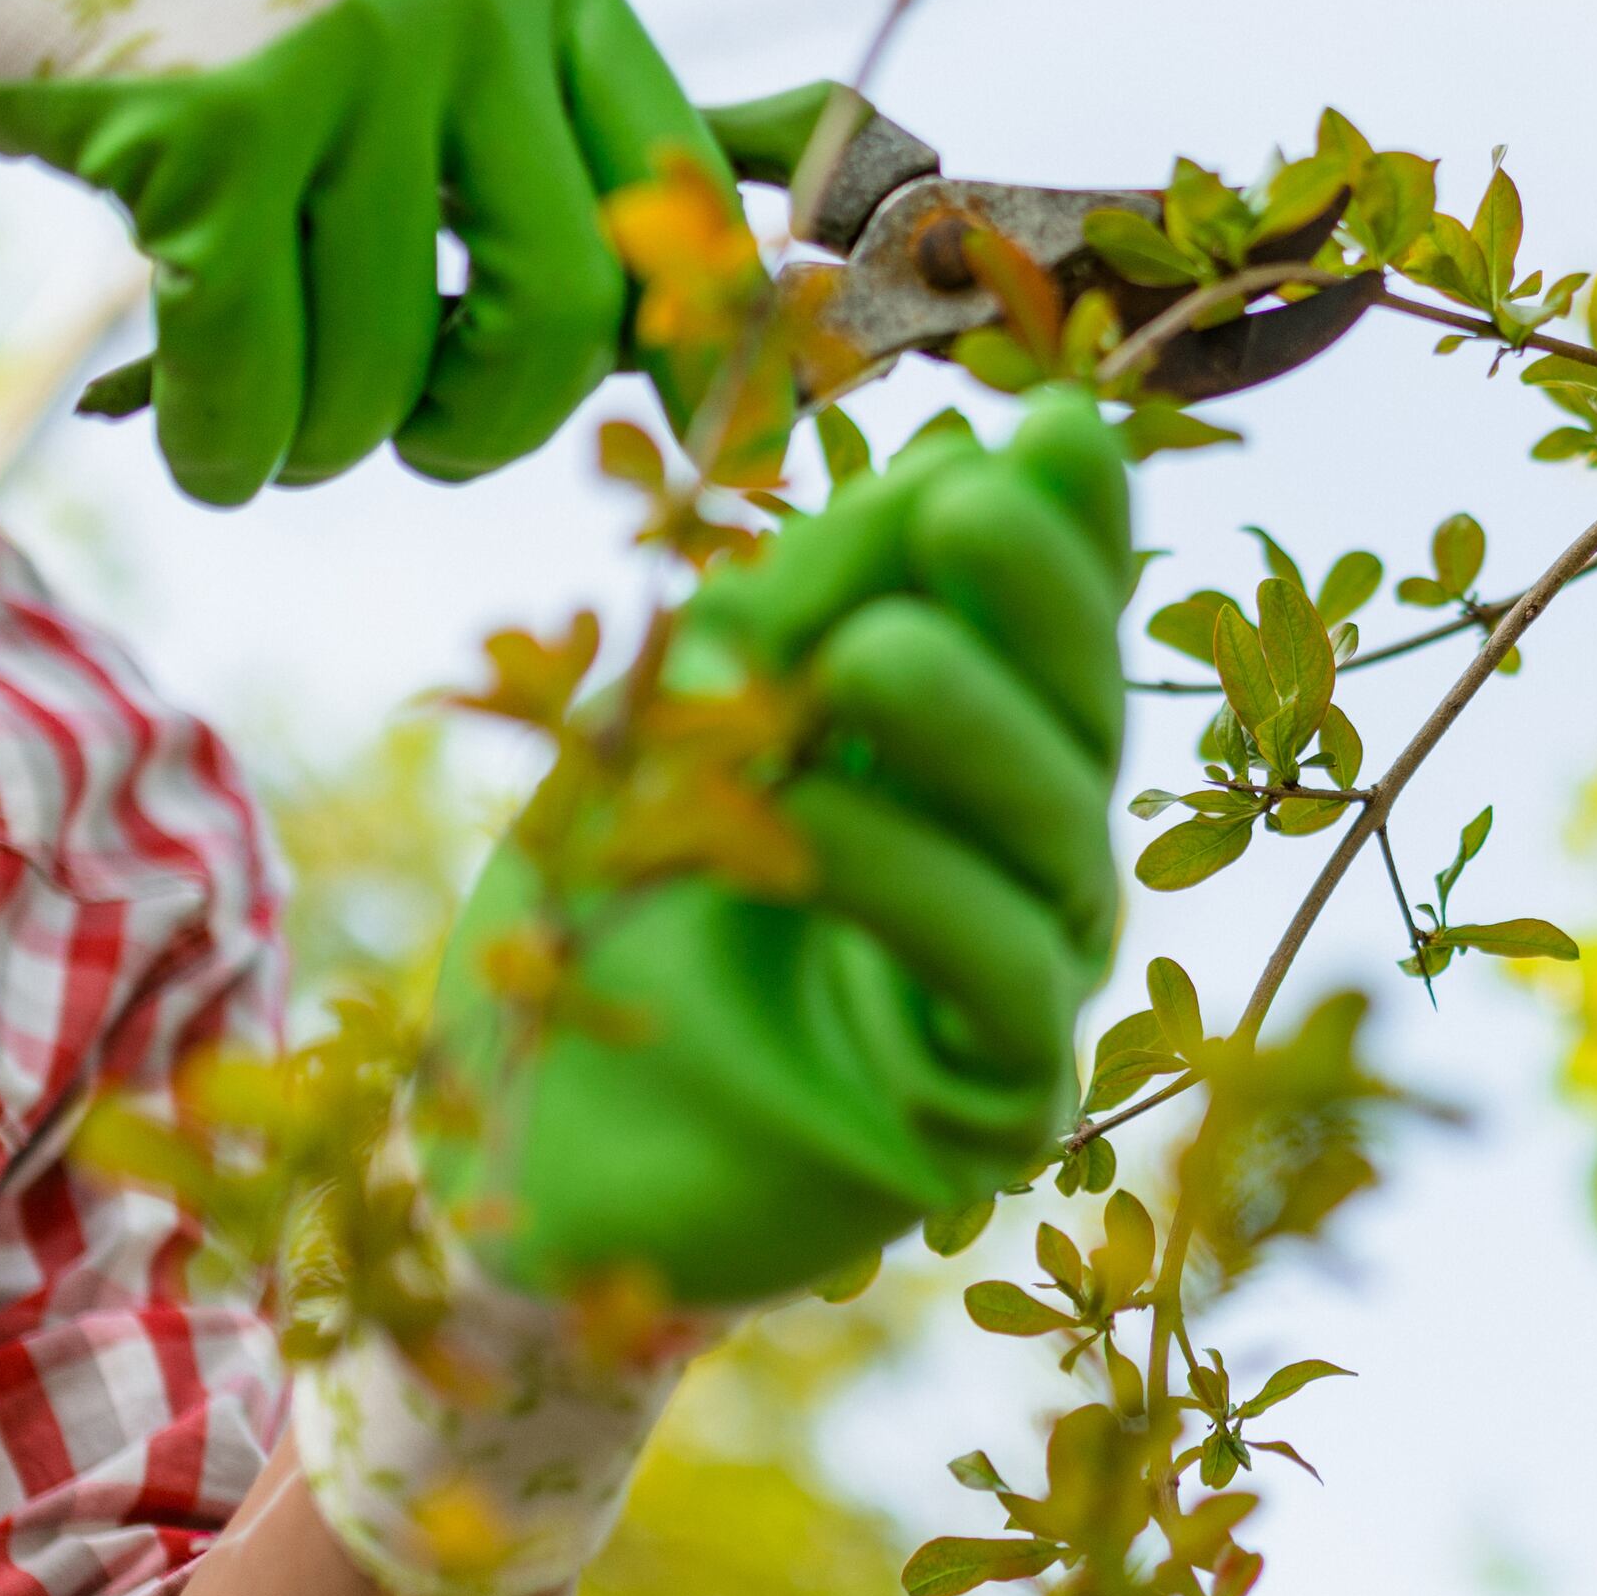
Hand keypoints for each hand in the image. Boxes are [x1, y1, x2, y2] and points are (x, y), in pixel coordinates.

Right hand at [0, 0, 709, 503]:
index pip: (681, 196)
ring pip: (390, 372)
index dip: (706, 357)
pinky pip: (253, 377)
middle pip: (561, 317)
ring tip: (265, 418)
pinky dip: (224, 445)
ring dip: (320, 443)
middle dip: (487, 425)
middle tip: (420, 438)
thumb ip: (528, 128)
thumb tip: (694, 321)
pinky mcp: (211, 127)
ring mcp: (341, 54)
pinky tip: (195, 437)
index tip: (719, 460)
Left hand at [435, 387, 1135, 1308]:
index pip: (1052, 623)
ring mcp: (1027, 981)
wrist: (516, 1165)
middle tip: (970, 504)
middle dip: (1037, 601)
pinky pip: (997, 971)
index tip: (1050, 430)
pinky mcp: (1002, 1103)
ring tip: (868, 651)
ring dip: (965, 726)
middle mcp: (1025, 857)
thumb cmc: (600, 933)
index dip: (1069, 531)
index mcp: (963, 752)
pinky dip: (907, 876)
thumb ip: (793, 607)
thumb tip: (952, 458)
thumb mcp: (667, 725)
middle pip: (1080, 713)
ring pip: (1054, 834)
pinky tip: (813, 813)